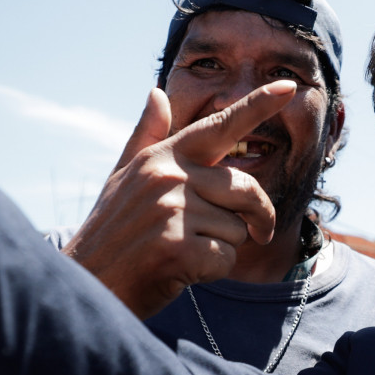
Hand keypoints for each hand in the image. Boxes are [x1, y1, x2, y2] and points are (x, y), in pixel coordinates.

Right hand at [63, 81, 295, 318]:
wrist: (86, 286)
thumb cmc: (111, 233)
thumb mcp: (123, 178)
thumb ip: (147, 137)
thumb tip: (157, 93)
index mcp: (161, 157)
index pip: (218, 126)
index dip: (256, 106)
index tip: (288, 88)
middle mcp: (168, 177)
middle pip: (246, 187)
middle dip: (256, 216)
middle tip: (253, 234)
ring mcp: (172, 212)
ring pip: (239, 228)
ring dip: (223, 248)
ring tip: (184, 252)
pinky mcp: (178, 248)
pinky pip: (227, 259)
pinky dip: (213, 271)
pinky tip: (181, 271)